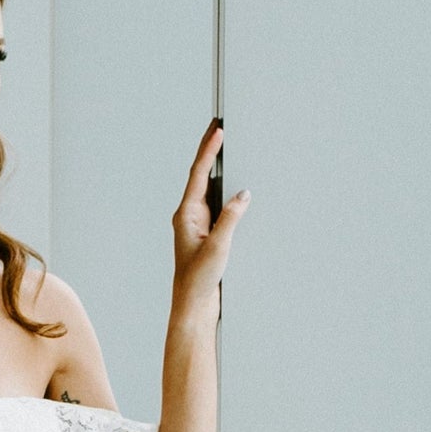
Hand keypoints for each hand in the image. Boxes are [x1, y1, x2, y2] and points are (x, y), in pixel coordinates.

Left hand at [171, 118, 249, 315]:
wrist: (193, 306)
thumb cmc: (199, 280)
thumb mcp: (218, 247)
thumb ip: (231, 219)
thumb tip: (244, 194)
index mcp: (186, 215)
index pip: (198, 175)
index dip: (209, 151)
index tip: (218, 129)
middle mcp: (189, 216)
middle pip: (201, 176)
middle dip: (209, 150)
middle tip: (218, 125)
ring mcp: (197, 224)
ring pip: (208, 188)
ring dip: (216, 167)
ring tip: (225, 144)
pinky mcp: (206, 234)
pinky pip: (216, 204)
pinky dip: (224, 189)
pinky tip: (234, 183)